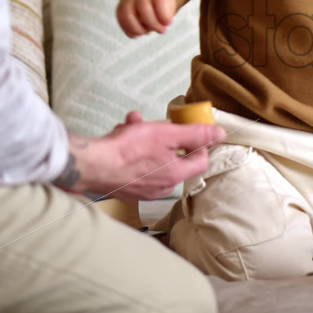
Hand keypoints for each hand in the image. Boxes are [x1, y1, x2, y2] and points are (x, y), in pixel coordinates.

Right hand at [56, 111, 223, 200]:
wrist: (92, 165)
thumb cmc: (129, 150)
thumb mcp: (167, 134)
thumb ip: (195, 134)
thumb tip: (220, 134)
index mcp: (175, 175)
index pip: (201, 160)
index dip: (198, 142)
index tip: (187, 129)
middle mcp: (162, 187)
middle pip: (173, 157)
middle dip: (163, 135)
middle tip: (152, 123)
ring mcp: (142, 189)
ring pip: (152, 158)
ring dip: (144, 137)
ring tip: (131, 124)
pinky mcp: (125, 187)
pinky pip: (135, 164)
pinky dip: (130, 149)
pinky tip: (119, 134)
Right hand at [116, 0, 175, 37]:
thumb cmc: (160, 4)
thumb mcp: (170, 5)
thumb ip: (167, 15)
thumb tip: (163, 24)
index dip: (164, 15)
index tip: (169, 23)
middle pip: (144, 9)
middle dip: (154, 24)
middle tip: (161, 30)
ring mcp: (127, 0)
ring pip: (128, 17)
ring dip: (139, 30)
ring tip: (147, 32)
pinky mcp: (120, 10)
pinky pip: (122, 23)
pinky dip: (132, 32)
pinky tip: (140, 32)